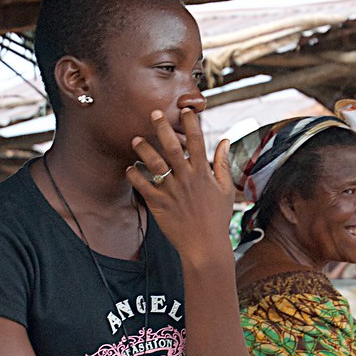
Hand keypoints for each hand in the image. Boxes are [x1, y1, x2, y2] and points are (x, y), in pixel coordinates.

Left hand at [126, 108, 234, 267]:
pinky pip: (143, 186)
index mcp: (203, 173)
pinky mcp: (159, 204)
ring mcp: (172, 191)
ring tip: (135, 139)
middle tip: (153, 113)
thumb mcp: (226, 190)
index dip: (192, 123)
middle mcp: (187, 179)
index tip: (186, 108)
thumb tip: (225, 140)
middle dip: (163, 128)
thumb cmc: (217, 218)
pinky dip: (135, 176)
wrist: (205, 246)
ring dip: (144, 150)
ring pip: (155, 164)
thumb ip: (223, 164)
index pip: (198, 142)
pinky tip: (129, 168)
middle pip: (173, 147)